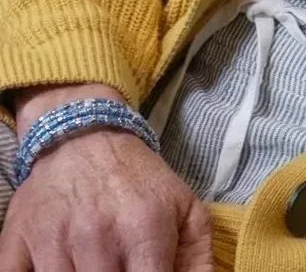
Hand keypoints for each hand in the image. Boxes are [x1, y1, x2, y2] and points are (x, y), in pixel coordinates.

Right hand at [0, 112, 211, 271]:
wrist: (83, 135)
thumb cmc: (137, 180)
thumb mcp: (184, 208)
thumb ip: (199, 260)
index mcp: (144, 229)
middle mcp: (96, 238)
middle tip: (122, 268)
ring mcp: (52, 243)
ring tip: (98, 266)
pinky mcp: (15, 244)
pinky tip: (61, 267)